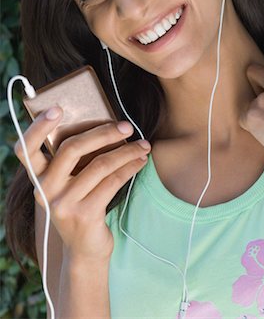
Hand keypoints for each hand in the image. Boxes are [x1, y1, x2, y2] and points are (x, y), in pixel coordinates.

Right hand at [14, 108, 150, 260]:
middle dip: (104, 133)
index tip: (58, 109)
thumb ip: (74, 160)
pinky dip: (130, 167)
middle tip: (127, 126)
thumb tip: (103, 126)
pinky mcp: (84, 215)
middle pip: (72, 149)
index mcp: (37, 177)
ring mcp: (63, 204)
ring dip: (126, 151)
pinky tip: (140, 161)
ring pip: (99, 165)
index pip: (25, 149)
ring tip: (143, 145)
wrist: (85, 249)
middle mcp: (44, 190)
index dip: (38, 127)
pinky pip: (112, 181)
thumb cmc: (80, 204)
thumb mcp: (69, 183)